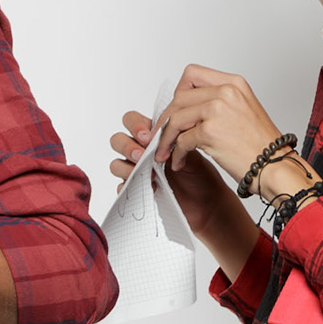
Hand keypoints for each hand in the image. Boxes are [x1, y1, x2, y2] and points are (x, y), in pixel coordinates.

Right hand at [107, 109, 234, 239]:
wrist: (207, 202)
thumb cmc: (201, 175)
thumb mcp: (192, 151)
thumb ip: (176, 138)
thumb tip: (163, 129)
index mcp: (152, 137)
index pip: (131, 122)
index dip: (134, 125)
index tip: (147, 136)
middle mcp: (141, 153)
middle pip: (117, 141)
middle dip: (127, 146)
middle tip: (142, 154)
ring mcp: (136, 172)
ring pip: (115, 164)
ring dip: (126, 167)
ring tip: (147, 173)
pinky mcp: (137, 192)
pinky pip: (121, 189)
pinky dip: (131, 188)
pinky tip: (151, 188)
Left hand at [150, 64, 286, 188]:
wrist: (276, 166)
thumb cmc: (260, 145)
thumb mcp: (242, 109)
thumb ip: (217, 101)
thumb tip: (185, 107)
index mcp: (234, 83)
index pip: (191, 74)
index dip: (178, 93)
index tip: (174, 111)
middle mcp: (226, 92)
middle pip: (178, 98)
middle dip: (166, 119)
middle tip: (162, 136)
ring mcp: (217, 110)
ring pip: (175, 119)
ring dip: (165, 139)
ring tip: (165, 152)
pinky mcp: (210, 131)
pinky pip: (180, 141)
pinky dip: (175, 154)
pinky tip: (178, 162)